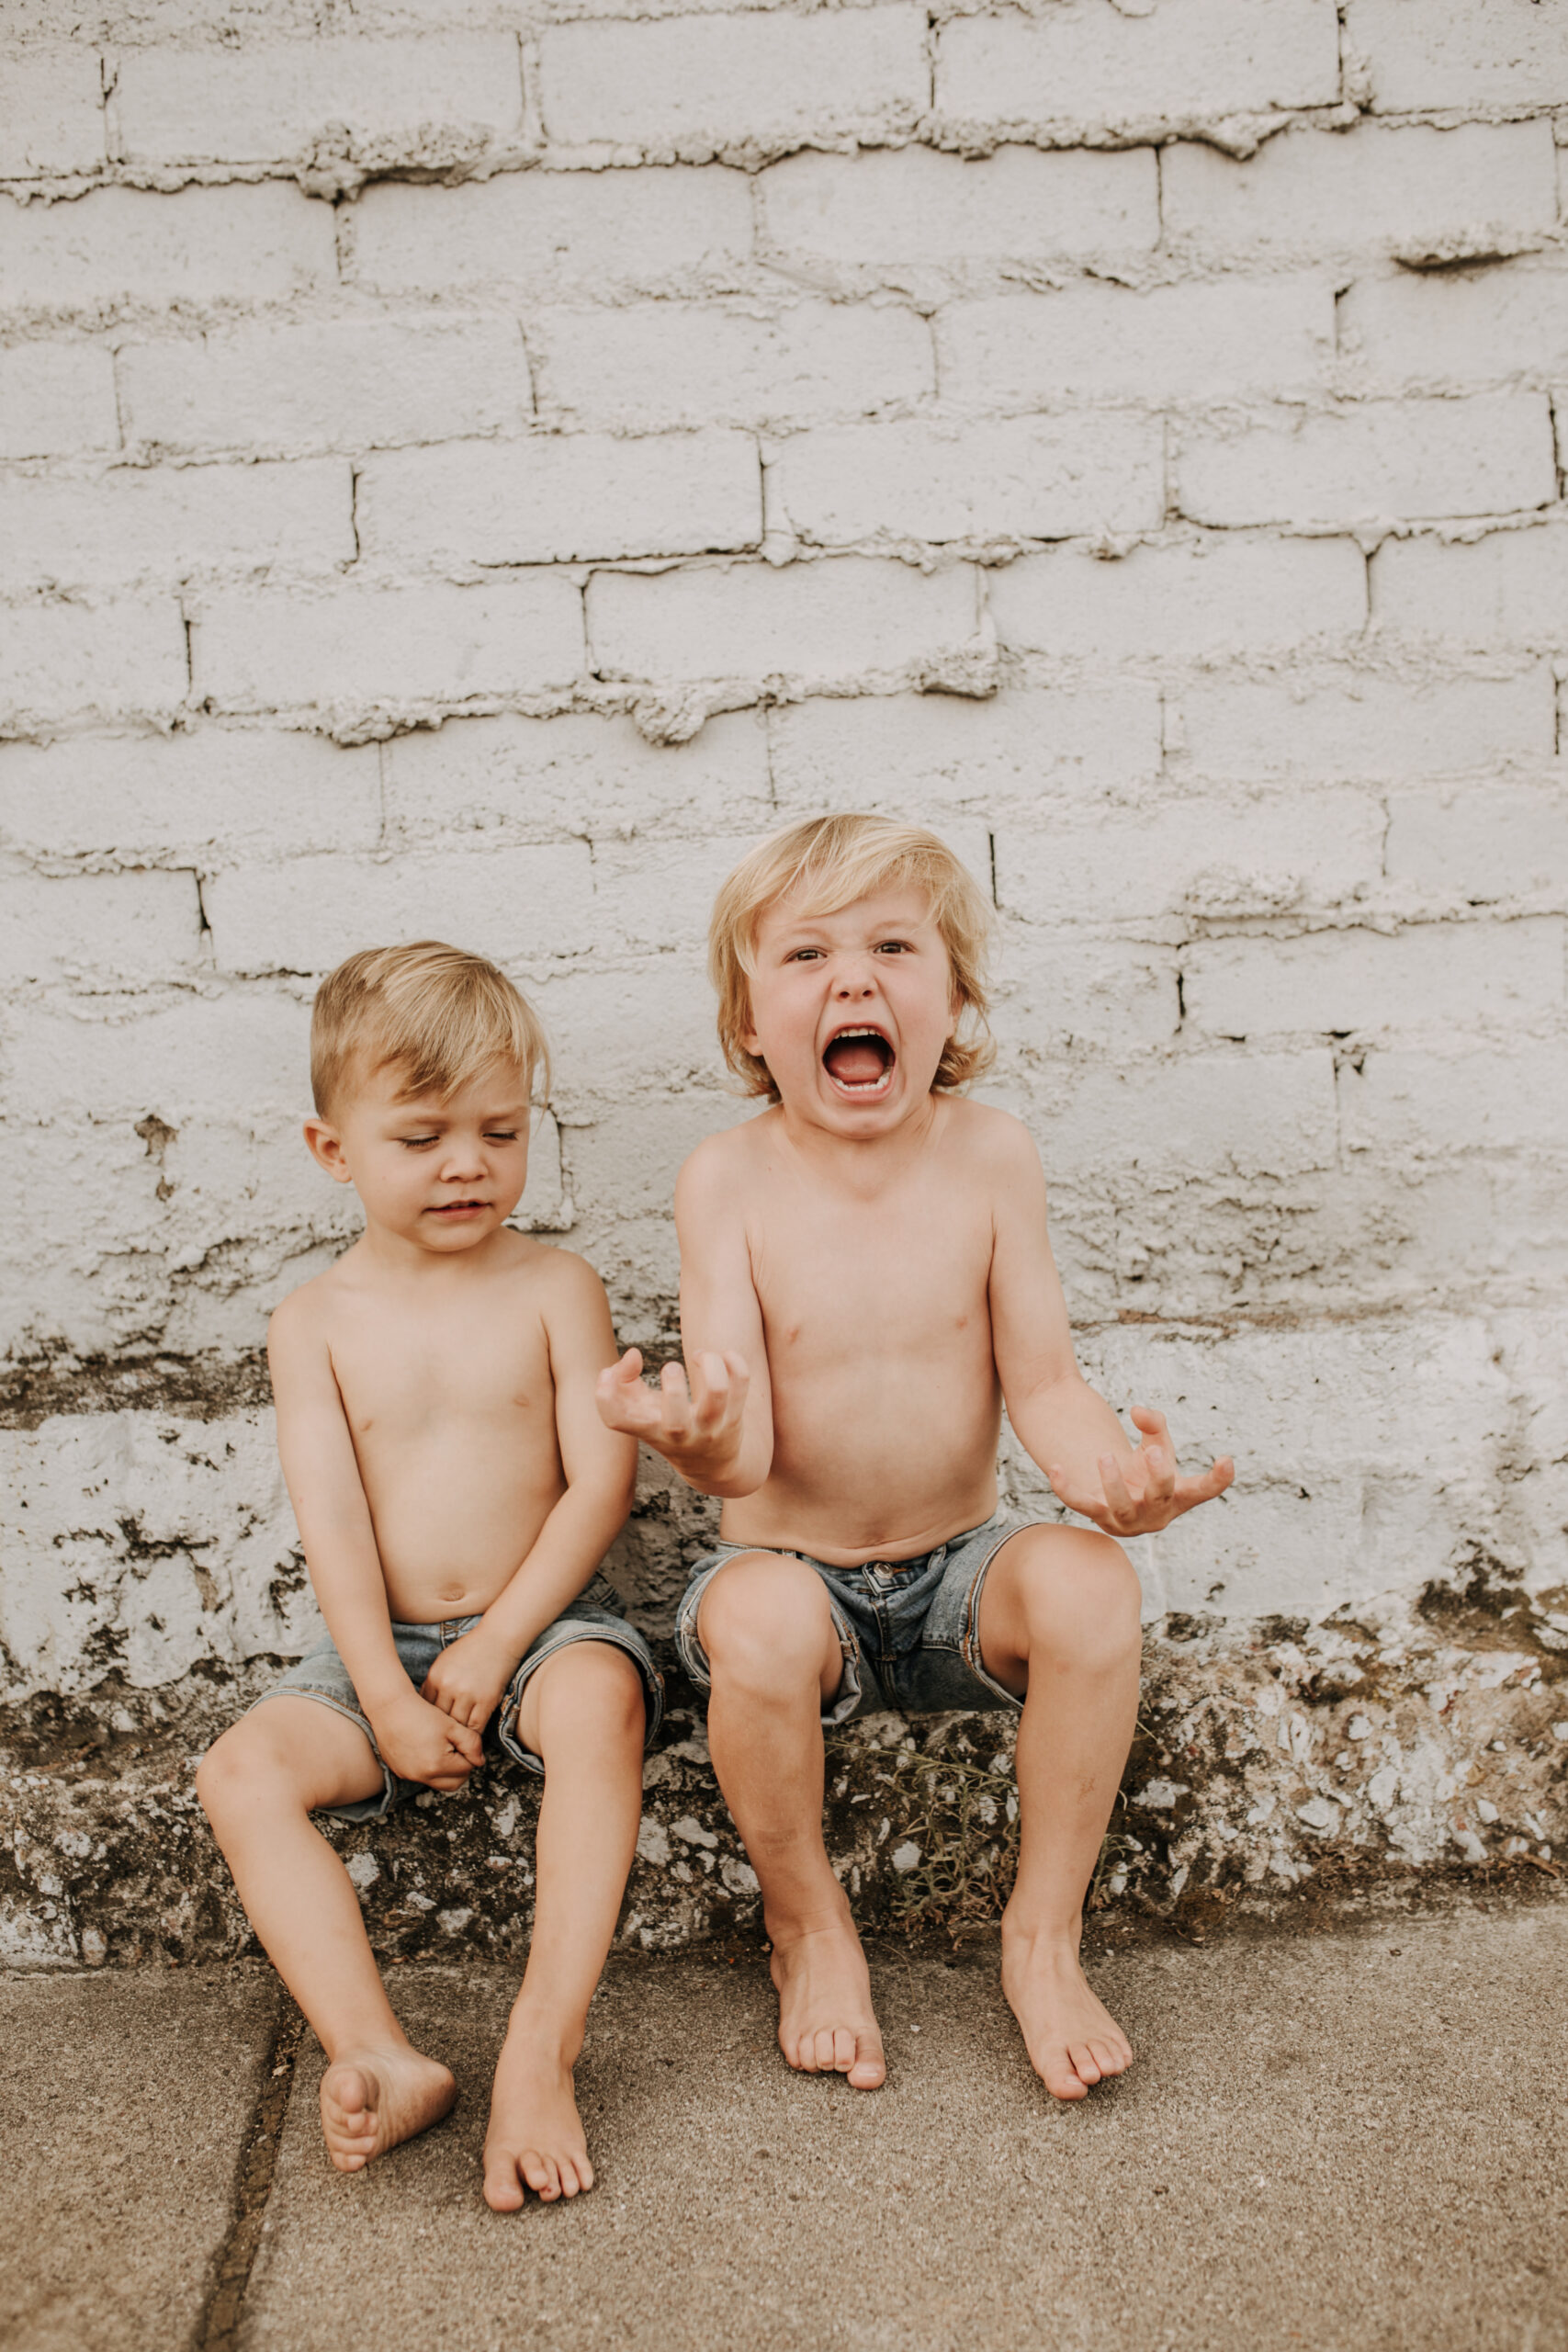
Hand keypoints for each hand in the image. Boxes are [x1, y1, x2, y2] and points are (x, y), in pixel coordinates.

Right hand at [367, 1687, 484, 1789]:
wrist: (390, 1707)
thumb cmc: (421, 1713)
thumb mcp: (452, 1726)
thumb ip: (471, 1744)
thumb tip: (480, 1761)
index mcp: (437, 1766)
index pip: (466, 1769)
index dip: (469, 1754)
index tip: (463, 1740)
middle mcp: (421, 1776)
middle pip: (453, 1783)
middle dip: (460, 1768)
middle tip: (457, 1748)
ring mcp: (408, 1775)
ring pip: (437, 1782)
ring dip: (444, 1769)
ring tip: (441, 1746)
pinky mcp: (399, 1771)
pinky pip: (421, 1776)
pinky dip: (428, 1767)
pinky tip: (426, 1747)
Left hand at [420, 1624, 517, 1734]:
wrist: (499, 1638)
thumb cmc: (471, 1649)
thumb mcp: (445, 1661)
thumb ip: (435, 1682)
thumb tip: (425, 1705)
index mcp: (435, 1676)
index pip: (425, 1708)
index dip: (427, 1721)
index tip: (430, 1729)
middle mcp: (448, 1686)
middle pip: (438, 1719)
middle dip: (440, 1731)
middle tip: (440, 1743)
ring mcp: (467, 1694)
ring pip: (456, 1726)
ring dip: (457, 1736)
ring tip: (456, 1745)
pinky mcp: (486, 1700)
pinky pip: (476, 1726)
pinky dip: (473, 1735)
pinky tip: (472, 1739)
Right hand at [595, 1347, 749, 1480]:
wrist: (712, 1466)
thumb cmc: (666, 1426)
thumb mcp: (640, 1410)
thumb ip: (623, 1379)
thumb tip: (633, 1354)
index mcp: (647, 1429)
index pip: (617, 1420)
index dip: (604, 1396)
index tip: (607, 1374)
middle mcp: (679, 1434)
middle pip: (675, 1420)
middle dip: (673, 1384)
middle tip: (671, 1368)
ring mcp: (710, 1429)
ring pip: (717, 1393)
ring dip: (710, 1363)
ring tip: (701, 1355)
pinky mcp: (734, 1418)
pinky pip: (741, 1383)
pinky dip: (734, 1361)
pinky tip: (724, 1357)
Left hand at [1047, 1407, 1233, 1537]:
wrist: (1119, 1495)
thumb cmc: (1145, 1468)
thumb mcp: (1156, 1443)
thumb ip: (1154, 1423)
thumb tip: (1137, 1411)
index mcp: (1179, 1495)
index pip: (1204, 1490)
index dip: (1218, 1479)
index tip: (1226, 1460)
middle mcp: (1156, 1513)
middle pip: (1161, 1496)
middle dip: (1159, 1475)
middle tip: (1154, 1451)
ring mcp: (1126, 1520)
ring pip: (1120, 1507)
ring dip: (1113, 1483)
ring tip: (1105, 1455)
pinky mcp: (1098, 1516)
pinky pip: (1080, 1504)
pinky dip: (1066, 1489)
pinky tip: (1054, 1468)